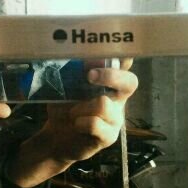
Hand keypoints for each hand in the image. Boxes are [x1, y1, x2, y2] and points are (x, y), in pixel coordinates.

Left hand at [6, 59, 137, 187]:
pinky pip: (95, 124)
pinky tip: (76, 124)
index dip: (123, 56)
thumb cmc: (64, 108)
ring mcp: (116, 118)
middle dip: (110, 75)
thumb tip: (80, 59)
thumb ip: (74, 72)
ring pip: (104, 104)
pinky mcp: (109, 136)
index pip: (125, 64)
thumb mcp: (65, 87)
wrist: (57, 138)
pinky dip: (80, 122)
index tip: (108, 50)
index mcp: (110, 83)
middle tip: (90, 76)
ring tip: (73, 112)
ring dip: (82, 107)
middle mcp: (118, 99)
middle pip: (130, 82)